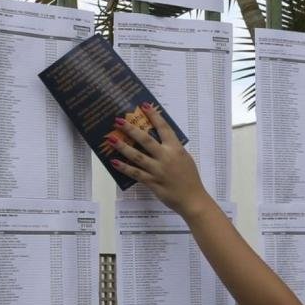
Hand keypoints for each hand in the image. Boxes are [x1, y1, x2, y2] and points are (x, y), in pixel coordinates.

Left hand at [110, 103, 215, 218]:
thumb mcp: (185, 158)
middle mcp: (166, 157)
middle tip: (119, 121)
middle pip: (146, 140)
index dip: (154, 116)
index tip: (144, 105)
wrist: (192, 199)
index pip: (164, 128)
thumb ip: (172, 149)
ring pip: (137, 156)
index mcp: (176, 149)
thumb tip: (158, 139)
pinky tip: (114, 162)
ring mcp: (158, 170)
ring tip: (112, 139)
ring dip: (123, 147)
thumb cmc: (189, 178)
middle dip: (131, 129)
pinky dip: (124, 168)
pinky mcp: (152, 182)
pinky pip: (135, 173)